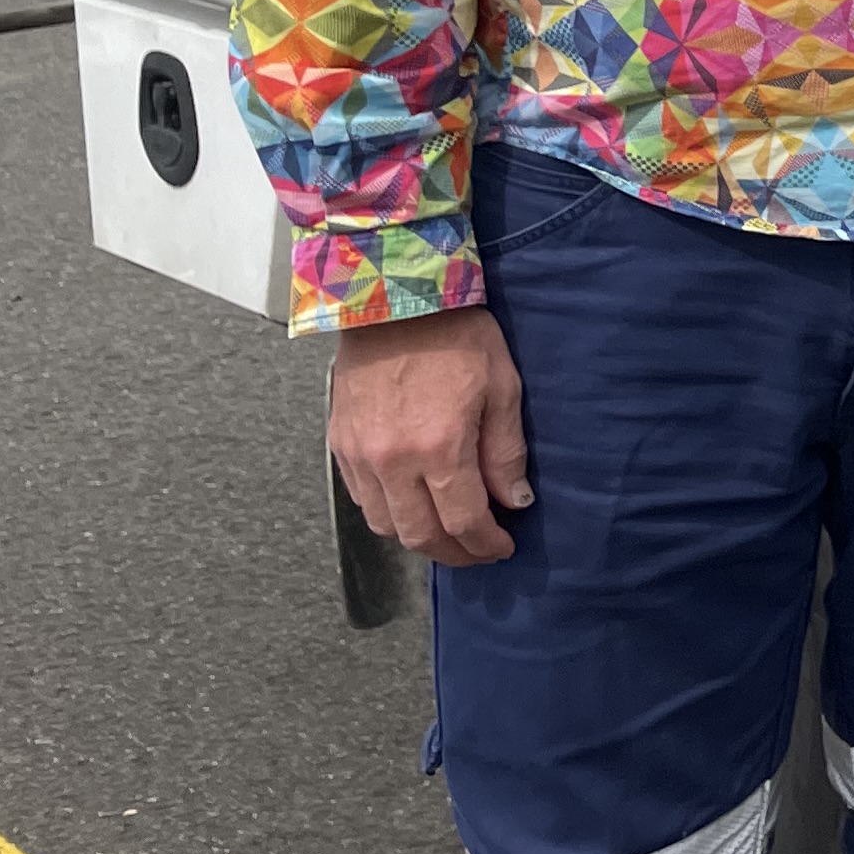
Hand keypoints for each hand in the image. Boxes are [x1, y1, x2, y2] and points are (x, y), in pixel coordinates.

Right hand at [329, 306, 529, 568]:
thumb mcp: (502, 387)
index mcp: (439, 446)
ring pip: (386, 526)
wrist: (392, 300)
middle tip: (478, 551)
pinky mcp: (339, 445)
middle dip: (454, 553)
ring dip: (419, 538)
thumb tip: (514, 501)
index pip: (463, 521)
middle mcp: (393, 461)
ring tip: (448, 532)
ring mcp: (360, 456)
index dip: (485, 544)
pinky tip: (413, 505)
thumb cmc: (457, 335)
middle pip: (420, 536)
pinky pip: (362, 500)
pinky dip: (389, 514)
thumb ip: (506, 451)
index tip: (502, 547)